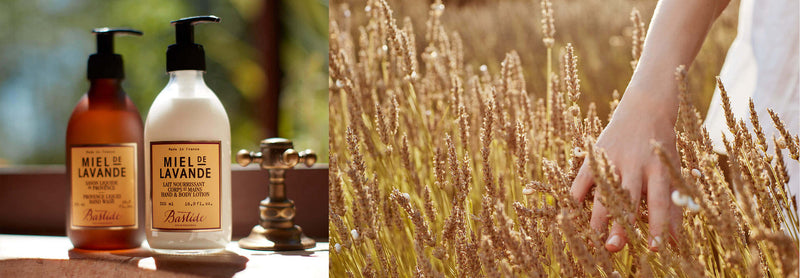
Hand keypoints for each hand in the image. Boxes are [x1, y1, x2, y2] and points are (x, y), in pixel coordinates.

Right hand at [570, 85, 681, 251]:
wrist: (645, 107)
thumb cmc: (661, 146)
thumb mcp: (672, 170)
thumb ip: (673, 204)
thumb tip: (676, 240)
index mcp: (658, 168)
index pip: (659, 201)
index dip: (658, 225)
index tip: (655, 247)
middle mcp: (635, 164)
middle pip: (627, 199)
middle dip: (620, 224)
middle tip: (615, 248)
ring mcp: (614, 158)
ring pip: (604, 191)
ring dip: (598, 217)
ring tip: (594, 238)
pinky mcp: (597, 154)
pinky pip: (583, 177)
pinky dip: (576, 195)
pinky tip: (572, 213)